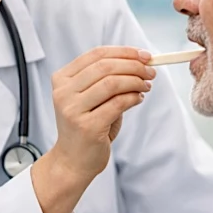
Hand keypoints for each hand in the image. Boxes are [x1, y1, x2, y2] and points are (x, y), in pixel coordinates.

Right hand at [49, 46, 154, 179]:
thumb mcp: (92, 97)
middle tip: (151, 71)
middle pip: (106, 67)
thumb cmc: (87, 125)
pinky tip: (139, 99)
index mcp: (62, 79)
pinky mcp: (87, 126)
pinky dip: (133, 98)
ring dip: (136, 81)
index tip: (145, 55)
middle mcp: (63, 92)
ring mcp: (73, 109)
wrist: (73, 160)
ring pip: (112, 83)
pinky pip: (118, 103)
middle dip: (134, 66)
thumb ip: (108, 79)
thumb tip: (141, 61)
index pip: (96, 55)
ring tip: (146, 86)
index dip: (124, 52)